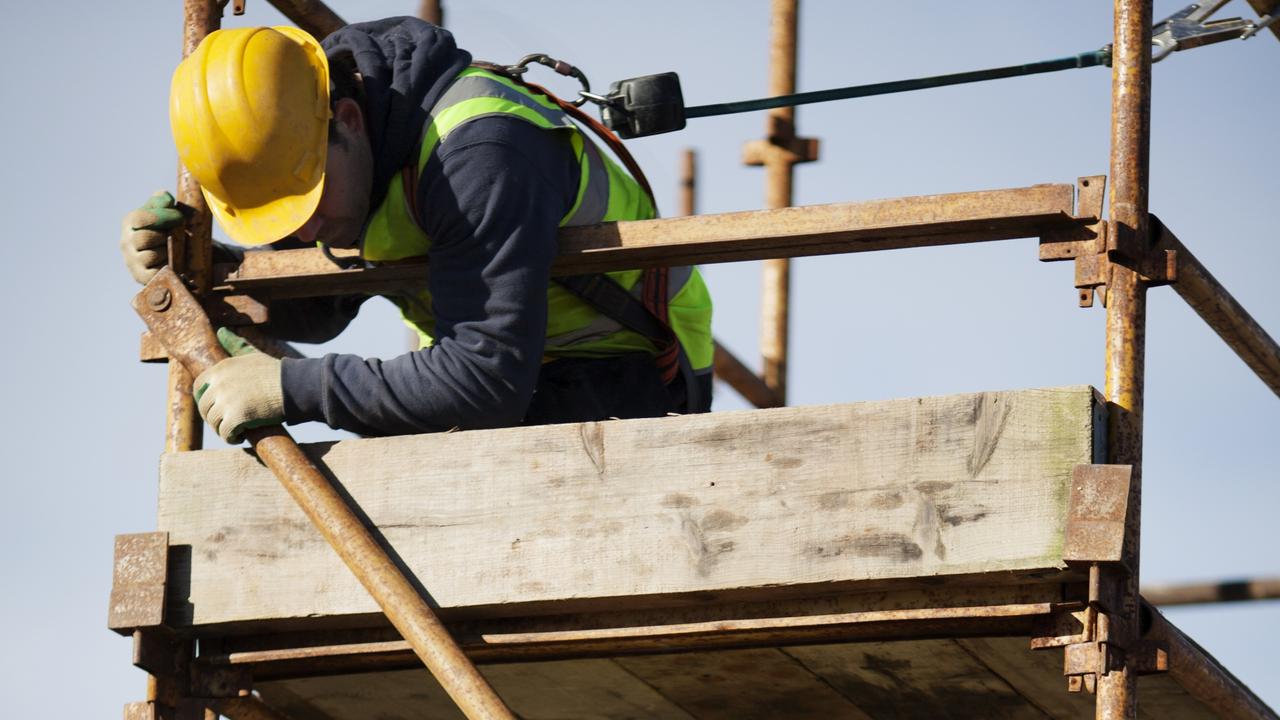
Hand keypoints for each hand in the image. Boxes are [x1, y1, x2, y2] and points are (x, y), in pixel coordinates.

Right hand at [120, 191, 184, 284]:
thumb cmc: (169, 229)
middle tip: (178, 236)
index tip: (180, 217)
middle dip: (165, 237)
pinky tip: (172, 261)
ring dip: (167, 252)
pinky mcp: (142, 277)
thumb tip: (165, 197)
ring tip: (174, 249)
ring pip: (151, 255)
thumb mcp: (165, 212)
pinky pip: (156, 271)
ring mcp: (132, 261)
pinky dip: (167, 265)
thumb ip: (162, 202)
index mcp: (130, 222)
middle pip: (144, 238)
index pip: (139, 218)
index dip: (162, 216)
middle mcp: (126, 241)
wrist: (173, 256)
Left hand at [194, 328, 284, 442]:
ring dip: (223, 429)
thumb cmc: (275, 372)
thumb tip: (222, 331)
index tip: (217, 407)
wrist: (293, 386)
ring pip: (214, 422)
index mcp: (220, 369)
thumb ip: (235, 344)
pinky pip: (225, 433)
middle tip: (228, 422)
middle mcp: (219, 384)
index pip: (198, 387)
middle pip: (205, 408)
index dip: (205, 400)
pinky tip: (241, 437)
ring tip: (236, 430)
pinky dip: (232, 438)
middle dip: (214, 417)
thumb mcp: (252, 354)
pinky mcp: (236, 418)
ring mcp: (226, 401)